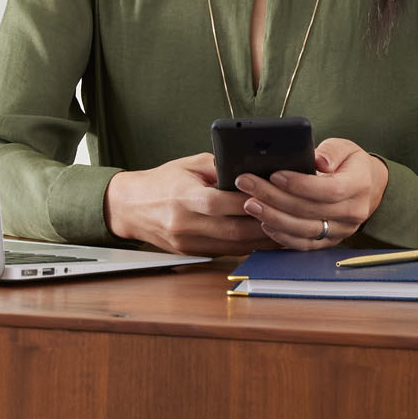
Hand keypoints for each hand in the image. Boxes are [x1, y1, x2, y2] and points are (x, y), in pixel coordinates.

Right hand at [105, 154, 271, 255]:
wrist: (129, 207)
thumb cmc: (161, 182)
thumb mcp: (188, 166)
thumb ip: (219, 167)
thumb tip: (252, 169)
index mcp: (182, 197)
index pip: (220, 202)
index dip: (249, 202)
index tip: (274, 197)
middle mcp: (184, 223)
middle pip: (232, 229)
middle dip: (263, 225)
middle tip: (289, 218)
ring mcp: (187, 242)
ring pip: (233, 246)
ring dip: (260, 241)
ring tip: (284, 231)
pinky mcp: (191, 252)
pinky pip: (226, 252)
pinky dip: (247, 246)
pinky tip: (263, 239)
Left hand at [235, 138, 388, 249]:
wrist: (367, 187)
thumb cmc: (350, 164)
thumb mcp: (346, 148)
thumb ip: (331, 151)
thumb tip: (318, 161)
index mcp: (359, 186)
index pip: (329, 190)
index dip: (300, 185)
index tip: (274, 175)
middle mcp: (353, 213)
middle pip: (309, 210)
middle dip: (274, 197)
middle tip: (247, 184)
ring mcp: (341, 231)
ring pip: (303, 230)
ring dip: (273, 218)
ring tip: (249, 204)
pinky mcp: (329, 241)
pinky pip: (303, 244)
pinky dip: (282, 236)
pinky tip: (264, 223)